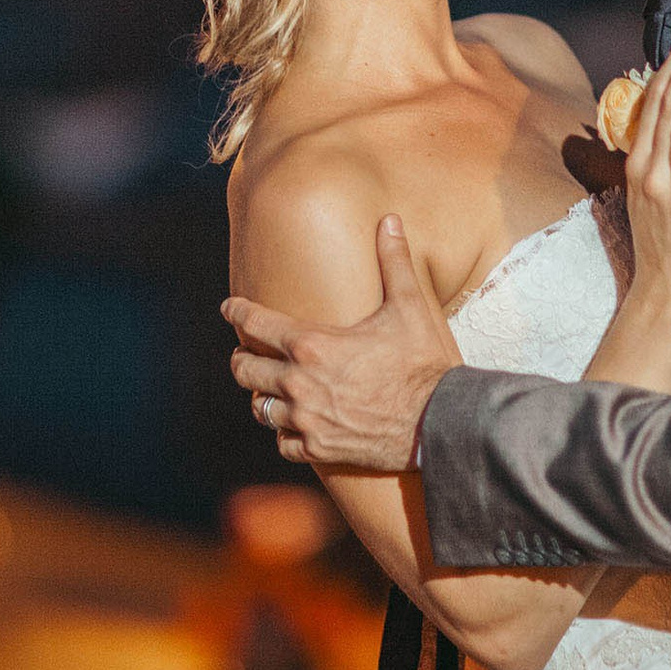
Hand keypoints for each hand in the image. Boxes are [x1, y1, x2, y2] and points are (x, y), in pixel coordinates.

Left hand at [225, 214, 460, 470]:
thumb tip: (389, 220)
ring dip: (262, 395)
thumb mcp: (410, 306)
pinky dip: (283, 432)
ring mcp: (306, 420)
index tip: (229, 308)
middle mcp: (299, 383)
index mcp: (312, 344)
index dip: (237, 312)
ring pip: (260, 408)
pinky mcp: (319, 449)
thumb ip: (394, 261)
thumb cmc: (425, 362)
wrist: (442, 422)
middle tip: (245, 353)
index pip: (255, 323)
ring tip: (267, 389)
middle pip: (245, 369)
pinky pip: (282, 442)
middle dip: (242, 357)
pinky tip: (291, 425)